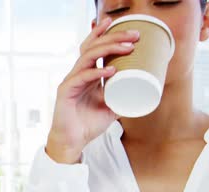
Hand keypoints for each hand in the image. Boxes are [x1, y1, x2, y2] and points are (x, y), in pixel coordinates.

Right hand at [46, 17, 138, 163]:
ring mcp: (71, 81)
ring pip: (87, 56)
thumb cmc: (87, 125)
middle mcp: (78, 74)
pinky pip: (82, 77)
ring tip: (127, 48)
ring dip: (108, 49)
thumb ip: (122, 98)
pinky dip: (97, 72)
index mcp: (87, 75)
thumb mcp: (111, 108)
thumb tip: (143, 92)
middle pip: (93, 47)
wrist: (72, 142)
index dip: (108, 35)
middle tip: (134, 36)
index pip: (95, 48)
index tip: (129, 31)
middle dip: (114, 37)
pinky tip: (111, 70)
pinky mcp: (65, 91)